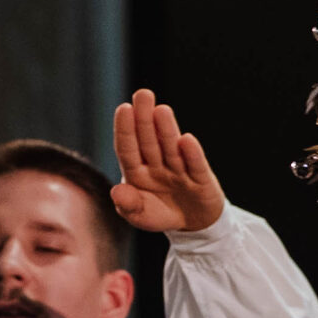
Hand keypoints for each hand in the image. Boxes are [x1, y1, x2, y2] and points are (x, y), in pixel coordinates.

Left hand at [110, 89, 225, 232]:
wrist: (193, 224)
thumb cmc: (161, 214)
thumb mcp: (141, 216)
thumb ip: (128, 206)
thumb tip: (117, 191)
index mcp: (137, 172)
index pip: (128, 149)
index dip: (125, 129)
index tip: (124, 109)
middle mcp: (157, 166)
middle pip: (149, 141)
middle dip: (145, 118)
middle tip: (143, 94)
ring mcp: (179, 170)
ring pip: (170, 148)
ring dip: (166, 130)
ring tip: (162, 110)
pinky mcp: (200, 179)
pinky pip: (195, 166)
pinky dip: (191, 154)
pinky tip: (187, 140)